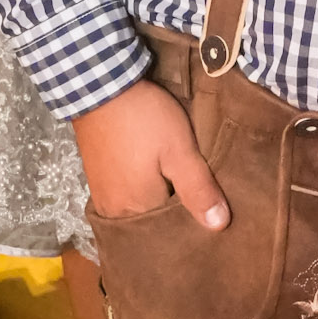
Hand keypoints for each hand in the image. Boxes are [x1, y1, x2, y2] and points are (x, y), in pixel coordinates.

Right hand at [75, 79, 228, 228]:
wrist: (100, 88)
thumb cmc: (144, 120)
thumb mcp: (179, 150)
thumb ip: (198, 188)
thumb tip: (220, 226)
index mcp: (137, 210)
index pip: (172, 230)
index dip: (193, 221)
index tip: (213, 212)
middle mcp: (116, 212)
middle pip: (153, 224)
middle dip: (175, 215)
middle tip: (200, 200)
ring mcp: (103, 197)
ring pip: (139, 211)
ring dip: (158, 203)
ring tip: (181, 190)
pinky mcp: (98, 180)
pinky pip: (125, 199)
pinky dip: (142, 194)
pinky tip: (156, 181)